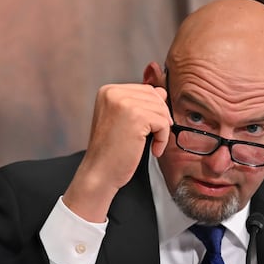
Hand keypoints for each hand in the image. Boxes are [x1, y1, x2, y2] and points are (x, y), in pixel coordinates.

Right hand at [63, 64, 171, 221]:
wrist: (99, 173)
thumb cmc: (110, 152)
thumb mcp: (121, 120)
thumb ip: (138, 103)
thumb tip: (162, 92)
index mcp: (107, 91)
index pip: (145, 90)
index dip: (152, 110)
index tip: (146, 130)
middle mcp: (113, 93)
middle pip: (155, 96)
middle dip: (159, 118)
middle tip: (152, 138)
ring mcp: (124, 103)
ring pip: (161, 109)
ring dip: (161, 130)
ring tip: (150, 145)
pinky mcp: (136, 116)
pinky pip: (163, 122)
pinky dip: (162, 139)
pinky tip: (153, 150)